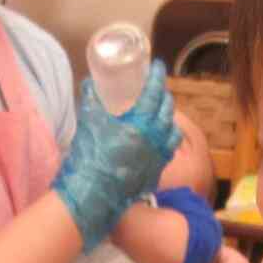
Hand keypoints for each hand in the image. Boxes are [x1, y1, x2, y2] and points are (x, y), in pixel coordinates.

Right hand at [51, 60, 183, 251]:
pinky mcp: (155, 172)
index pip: (155, 92)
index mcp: (142, 122)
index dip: (157, 76)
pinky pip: (168, 151)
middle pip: (167, 110)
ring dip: (169, 118)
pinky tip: (160, 139)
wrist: (93, 195)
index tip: (157, 67)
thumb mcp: (89, 121)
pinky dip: (167, 139)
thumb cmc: (91, 157)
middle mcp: (155, 138)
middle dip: (164, 95)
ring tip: (163, 113)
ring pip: (172, 131)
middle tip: (158, 88)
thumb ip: (92, 99)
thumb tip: (89, 83)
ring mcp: (158, 157)